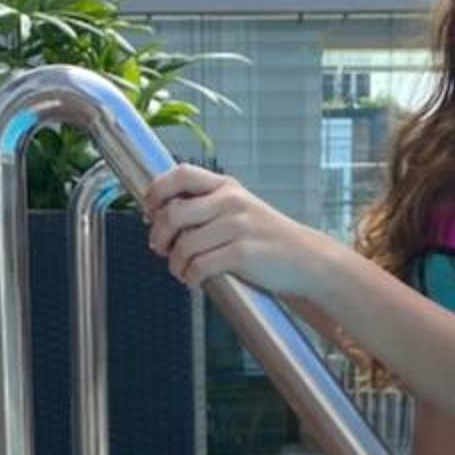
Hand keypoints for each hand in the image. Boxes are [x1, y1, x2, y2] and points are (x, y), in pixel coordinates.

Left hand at [142, 164, 328, 300]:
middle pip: (173, 213)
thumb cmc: (267, 238)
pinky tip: (196, 280)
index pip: (181, 174)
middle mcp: (230, 201)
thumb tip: (162, 215)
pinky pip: (199, 267)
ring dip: (175, 264)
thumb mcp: (240, 209)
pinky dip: (191, 278)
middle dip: (158, 236)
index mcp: (226, 186)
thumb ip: (207, 206)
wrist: (305, 259)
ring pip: (183, 245)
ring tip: (182, 271)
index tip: (149, 210)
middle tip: (161, 249)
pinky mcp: (243, 254)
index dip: (157, 191)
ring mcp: (237, 227)